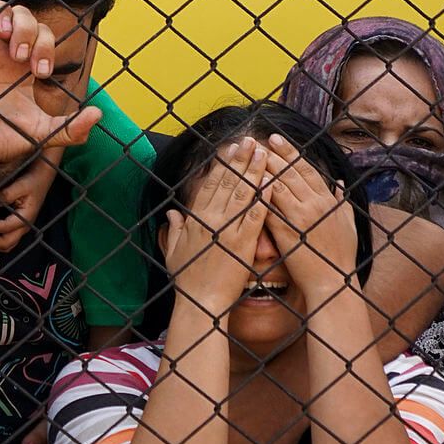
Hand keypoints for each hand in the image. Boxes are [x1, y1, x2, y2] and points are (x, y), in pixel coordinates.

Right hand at [0, 0, 100, 169]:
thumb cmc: (3, 138)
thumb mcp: (43, 134)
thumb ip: (72, 128)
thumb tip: (98, 114)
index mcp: (24, 66)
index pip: (41, 34)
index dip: (46, 45)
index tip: (42, 73)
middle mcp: (2, 54)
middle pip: (21, 14)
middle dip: (29, 29)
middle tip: (25, 58)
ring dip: (3, 16)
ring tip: (6, 39)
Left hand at [0, 150, 59, 250]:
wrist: (41, 178)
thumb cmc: (32, 181)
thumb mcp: (21, 184)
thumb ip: (8, 194)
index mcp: (26, 217)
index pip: (6, 228)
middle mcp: (24, 226)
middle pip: (6, 244)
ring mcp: (21, 227)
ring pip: (5, 245)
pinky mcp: (17, 225)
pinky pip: (5, 239)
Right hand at [164, 137, 269, 315]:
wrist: (200, 303)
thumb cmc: (187, 280)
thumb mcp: (174, 251)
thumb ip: (174, 229)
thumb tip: (173, 212)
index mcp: (196, 219)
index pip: (210, 184)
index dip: (222, 164)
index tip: (231, 148)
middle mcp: (211, 220)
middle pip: (227, 182)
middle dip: (240, 159)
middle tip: (251, 140)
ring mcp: (227, 230)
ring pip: (242, 194)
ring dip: (253, 171)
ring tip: (263, 152)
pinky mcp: (243, 243)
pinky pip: (254, 216)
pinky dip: (263, 198)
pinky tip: (271, 182)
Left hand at [263, 134, 357, 296]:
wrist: (333, 282)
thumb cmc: (341, 256)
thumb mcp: (347, 224)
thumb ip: (341, 201)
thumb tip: (339, 183)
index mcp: (328, 201)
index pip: (307, 169)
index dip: (290, 153)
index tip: (276, 140)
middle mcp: (315, 204)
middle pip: (291, 172)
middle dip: (273, 154)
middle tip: (257, 140)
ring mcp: (301, 217)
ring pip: (280, 186)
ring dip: (263, 169)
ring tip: (249, 156)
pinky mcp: (288, 232)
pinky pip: (271, 209)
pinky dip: (260, 195)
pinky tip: (249, 184)